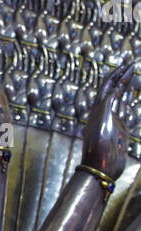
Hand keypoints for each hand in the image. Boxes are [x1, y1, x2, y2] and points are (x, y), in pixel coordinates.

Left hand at [81, 61, 133, 175]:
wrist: (101, 167)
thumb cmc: (99, 146)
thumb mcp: (102, 122)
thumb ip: (107, 104)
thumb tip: (112, 88)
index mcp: (97, 109)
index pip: (107, 85)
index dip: (116, 73)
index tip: (127, 64)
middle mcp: (104, 112)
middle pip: (112, 88)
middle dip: (121, 76)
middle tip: (131, 64)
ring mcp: (112, 119)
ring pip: (118, 98)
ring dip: (124, 85)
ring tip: (132, 73)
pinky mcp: (120, 129)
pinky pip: (124, 111)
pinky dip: (128, 100)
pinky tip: (132, 94)